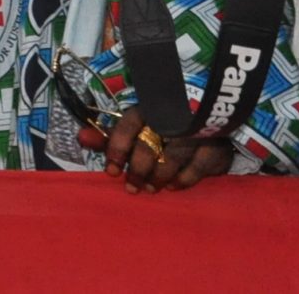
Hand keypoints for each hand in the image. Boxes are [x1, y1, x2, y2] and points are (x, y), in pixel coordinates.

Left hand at [104, 107, 231, 194]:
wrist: (210, 120)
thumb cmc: (163, 128)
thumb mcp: (135, 129)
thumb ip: (109, 136)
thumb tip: (81, 137)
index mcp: (149, 108)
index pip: (128, 125)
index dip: (117, 148)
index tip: (111, 171)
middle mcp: (173, 116)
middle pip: (150, 144)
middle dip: (138, 169)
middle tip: (131, 187)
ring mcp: (197, 130)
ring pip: (173, 156)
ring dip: (159, 177)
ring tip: (149, 189)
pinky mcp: (217, 146)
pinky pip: (200, 167)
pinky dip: (185, 179)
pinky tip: (173, 186)